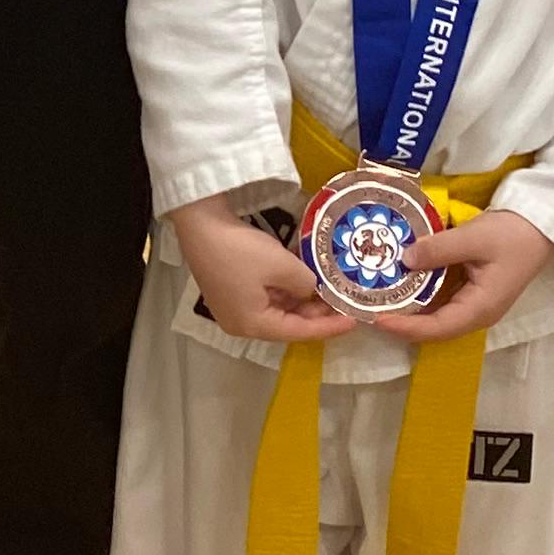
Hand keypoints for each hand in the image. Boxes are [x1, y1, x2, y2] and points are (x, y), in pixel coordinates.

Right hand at [172, 199, 348, 344]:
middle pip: (287, 323)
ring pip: (277, 309)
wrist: (199, 222)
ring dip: (301, 300)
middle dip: (316, 312)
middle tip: (343, 302)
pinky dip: (285, 290)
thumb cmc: (240, 249)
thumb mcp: (283, 266)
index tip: (354, 320)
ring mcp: (233, 307)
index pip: (299, 332)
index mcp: (252, 325)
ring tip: (328, 290)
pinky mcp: (230, 290)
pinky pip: (265, 297)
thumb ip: (306, 284)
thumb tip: (311, 290)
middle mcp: (241, 323)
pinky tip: (303, 278)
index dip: (329, 326)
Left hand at [387, 204, 551, 341]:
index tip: (376, 318)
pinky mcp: (472, 290)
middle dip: (401, 320)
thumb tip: (404, 259)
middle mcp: (476, 313)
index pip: (436, 328)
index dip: (405, 327)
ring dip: (409, 307)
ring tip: (377, 296)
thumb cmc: (512, 234)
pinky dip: (421, 292)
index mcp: (479, 309)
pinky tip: (401, 280)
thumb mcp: (474, 238)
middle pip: (433, 326)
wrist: (541, 226)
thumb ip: (438, 250)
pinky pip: (441, 298)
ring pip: (435, 313)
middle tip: (368, 307)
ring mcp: (475, 303)